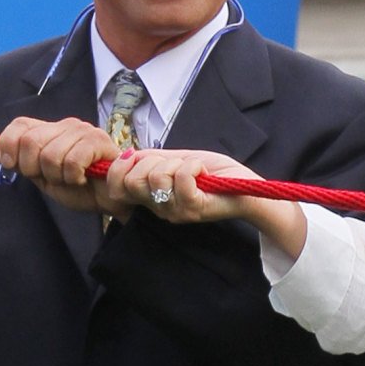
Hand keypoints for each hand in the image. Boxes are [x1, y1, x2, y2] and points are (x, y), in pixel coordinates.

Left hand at [0, 115, 134, 215]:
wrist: (109, 199)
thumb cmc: (78, 188)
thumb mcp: (42, 177)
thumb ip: (20, 163)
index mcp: (49, 130)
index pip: (19, 125)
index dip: (8, 145)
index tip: (11, 165)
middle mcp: (64, 125)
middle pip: (30, 141)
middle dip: (31, 167)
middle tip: (48, 177)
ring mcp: (83, 131)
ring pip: (49, 154)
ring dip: (56, 176)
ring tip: (70, 179)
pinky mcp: (98, 141)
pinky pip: (71, 161)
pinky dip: (72, 177)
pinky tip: (82, 179)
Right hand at [115, 150, 304, 262]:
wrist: (247, 189)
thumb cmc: (215, 174)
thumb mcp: (176, 160)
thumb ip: (151, 159)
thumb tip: (127, 154)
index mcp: (152, 199)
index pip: (117, 189)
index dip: (118, 168)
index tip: (134, 156)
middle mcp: (160, 209)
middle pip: (131, 181)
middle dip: (150, 161)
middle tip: (173, 163)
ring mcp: (175, 211)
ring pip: (155, 177)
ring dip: (176, 163)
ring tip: (192, 168)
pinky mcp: (193, 207)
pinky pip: (181, 178)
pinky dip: (192, 165)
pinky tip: (202, 171)